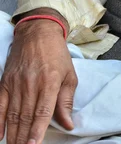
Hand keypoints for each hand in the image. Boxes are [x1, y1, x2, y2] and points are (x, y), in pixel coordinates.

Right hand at [0, 16, 77, 143]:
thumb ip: (66, 101)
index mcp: (49, 82)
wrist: (38, 32)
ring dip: (13, 134)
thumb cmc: (57, 54)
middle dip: (23, 139)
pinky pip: (0, 105)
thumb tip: (68, 124)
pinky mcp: (6, 81)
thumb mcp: (69, 74)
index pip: (42, 112)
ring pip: (13, 114)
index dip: (37, 132)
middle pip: (26, 117)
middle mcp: (32, 83)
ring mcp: (17, 83)